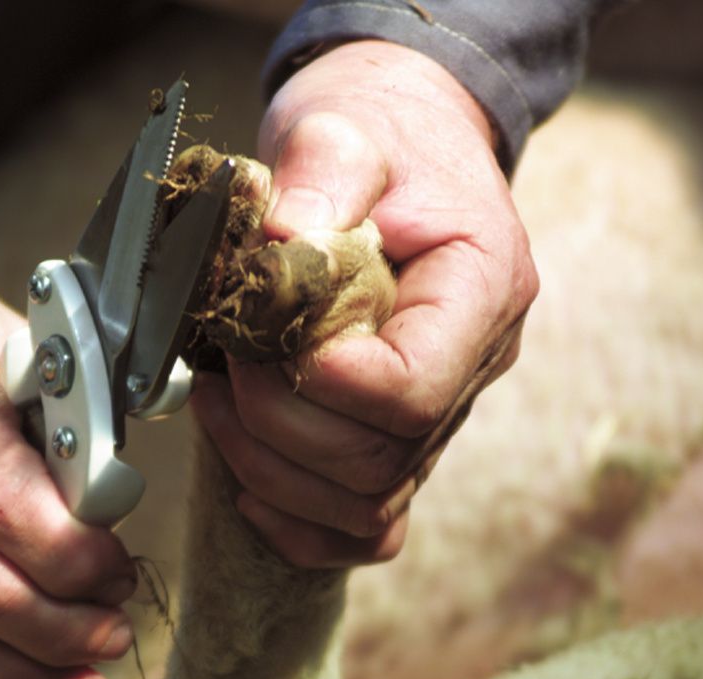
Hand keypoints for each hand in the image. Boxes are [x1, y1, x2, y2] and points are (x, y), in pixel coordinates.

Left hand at [193, 40, 537, 567]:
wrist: (398, 143)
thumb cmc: (380, 135)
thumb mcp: (346, 126)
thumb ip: (323, 170)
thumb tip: (283, 240)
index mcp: (483, 291)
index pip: (415, 389)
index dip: (330, 387)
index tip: (264, 342)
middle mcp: (473, 366)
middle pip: (380, 461)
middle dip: (278, 428)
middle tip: (224, 368)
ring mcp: (441, 415)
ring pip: (366, 505)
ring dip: (272, 474)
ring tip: (219, 403)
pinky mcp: (400, 441)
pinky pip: (366, 527)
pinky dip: (301, 526)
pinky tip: (246, 490)